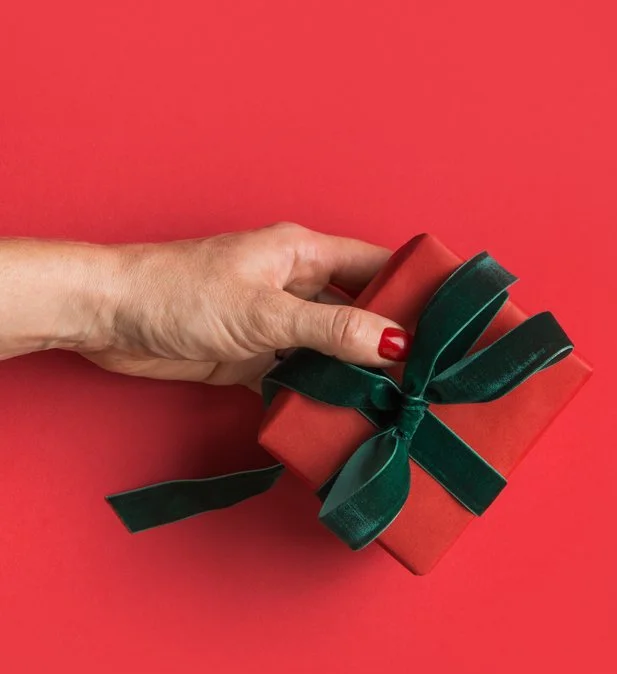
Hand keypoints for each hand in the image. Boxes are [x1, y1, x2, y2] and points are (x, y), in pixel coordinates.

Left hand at [76, 223, 408, 386]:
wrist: (107, 317)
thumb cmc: (177, 292)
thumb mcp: (265, 312)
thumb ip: (331, 328)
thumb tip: (394, 343)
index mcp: (305, 253)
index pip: (380, 265)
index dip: (416, 290)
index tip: (452, 324)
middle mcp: (296, 285)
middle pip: (361, 313)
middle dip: (393, 344)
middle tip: (431, 379)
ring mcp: (276, 324)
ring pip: (333, 351)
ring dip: (356, 377)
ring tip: (397, 406)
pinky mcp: (254, 358)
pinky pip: (301, 379)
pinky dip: (320, 397)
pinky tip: (343, 419)